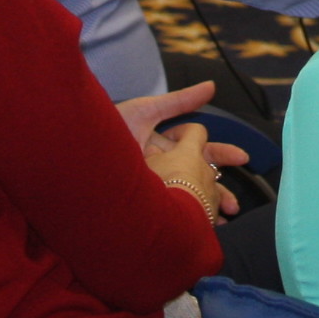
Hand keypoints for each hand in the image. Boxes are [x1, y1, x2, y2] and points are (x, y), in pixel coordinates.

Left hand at [121, 83, 248, 218]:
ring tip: (217, 223)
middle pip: (196, 179)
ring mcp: (151, 185)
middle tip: (233, 206)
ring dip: (201, 210)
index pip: (201, 150)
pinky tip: (193, 230)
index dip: (222, 154)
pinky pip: (166, 213)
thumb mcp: (147, 111)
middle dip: (217, 191)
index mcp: (164, 146)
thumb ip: (180, 101)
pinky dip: (181, 221)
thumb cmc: (108, 127)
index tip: (243, 158)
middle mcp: (160, 166)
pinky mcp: (140, 202)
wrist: (75, 153)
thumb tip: (212, 87)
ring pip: (184, 198)